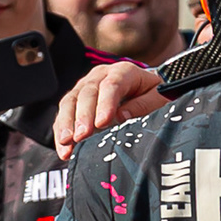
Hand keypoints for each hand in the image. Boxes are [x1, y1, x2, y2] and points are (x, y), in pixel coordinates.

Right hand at [54, 61, 170, 158]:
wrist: (146, 90)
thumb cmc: (154, 95)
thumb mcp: (158, 98)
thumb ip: (144, 105)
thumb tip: (121, 116)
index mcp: (123, 71)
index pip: (112, 84)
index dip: (106, 103)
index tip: (102, 123)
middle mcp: (101, 75)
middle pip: (87, 92)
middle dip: (83, 116)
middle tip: (81, 136)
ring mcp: (85, 86)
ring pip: (70, 101)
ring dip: (66, 123)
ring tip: (66, 143)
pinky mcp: (76, 100)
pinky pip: (64, 114)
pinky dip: (61, 131)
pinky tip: (63, 150)